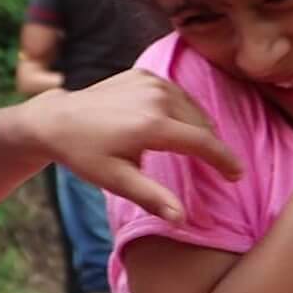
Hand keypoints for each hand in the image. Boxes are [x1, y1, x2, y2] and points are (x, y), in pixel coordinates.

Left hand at [26, 69, 240, 222]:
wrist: (55, 120)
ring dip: (198, 128)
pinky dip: (182, 109)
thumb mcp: (115, 180)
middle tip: (215, 169)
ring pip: (192, 108)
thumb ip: (152, 197)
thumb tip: (182, 219)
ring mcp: (149, 81)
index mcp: (152, 125)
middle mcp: (155, 98)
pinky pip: (176, 94)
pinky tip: (175, 125)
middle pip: (202, 125)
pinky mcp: (142, 74)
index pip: (204, 143)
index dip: (225, 160)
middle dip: (211, 146)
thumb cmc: (84, 153)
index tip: (237, 176)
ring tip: (196, 150)